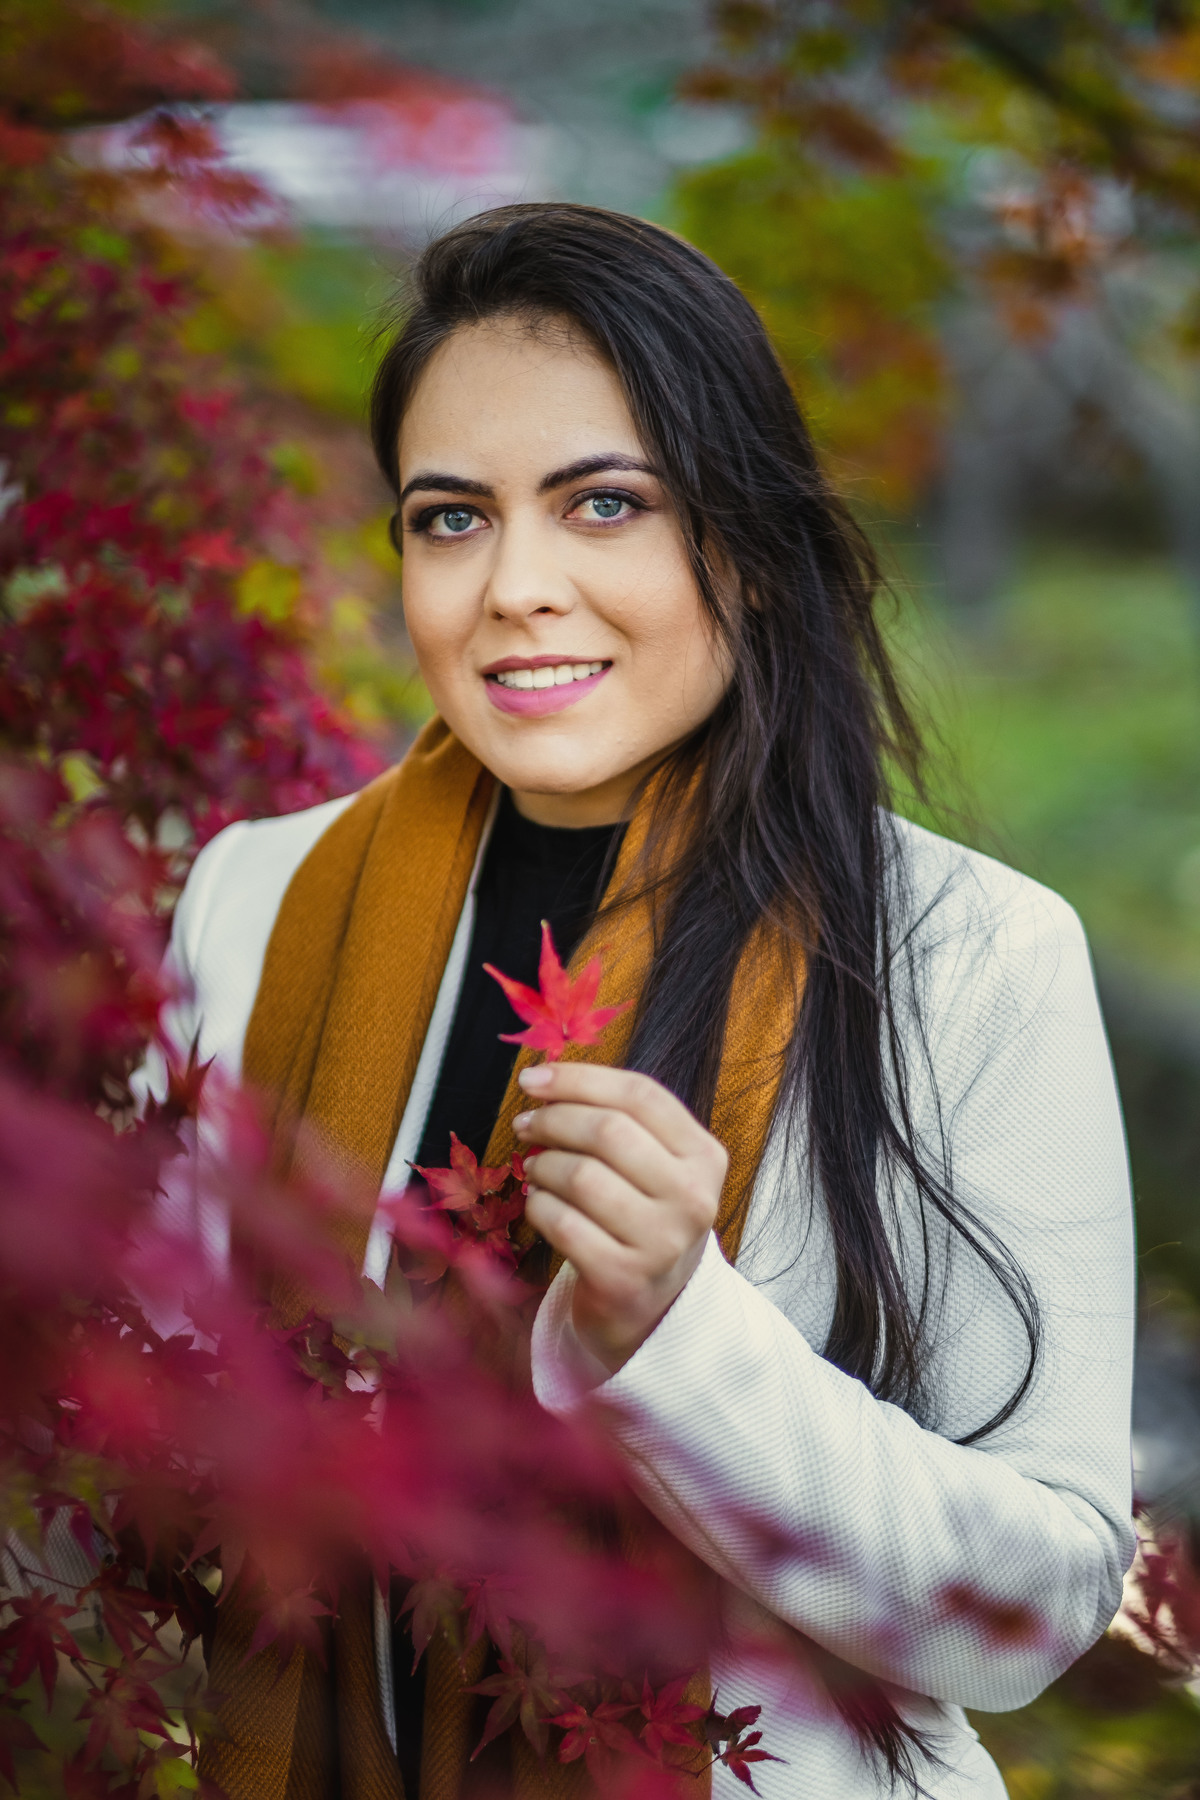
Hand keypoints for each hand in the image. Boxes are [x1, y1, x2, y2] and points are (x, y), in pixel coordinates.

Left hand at [512, 1063, 727, 1374]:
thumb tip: (544, 1078)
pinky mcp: (624, 1278)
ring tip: (535, 1169)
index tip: (533, 1079)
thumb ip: (618, 1118)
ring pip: (580, 1176)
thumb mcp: (654, 1166)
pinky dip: (538, 1207)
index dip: (580, 1078)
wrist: (654, 1307)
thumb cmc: (643, 1218)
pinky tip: (539, 1204)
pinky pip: (562, 1223)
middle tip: (526, 1125)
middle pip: (608, 1130)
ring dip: (543, 1166)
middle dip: (553, 1119)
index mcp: (705, 1156)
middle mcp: (693, 1198)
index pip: (641, 1095)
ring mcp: (662, 1242)